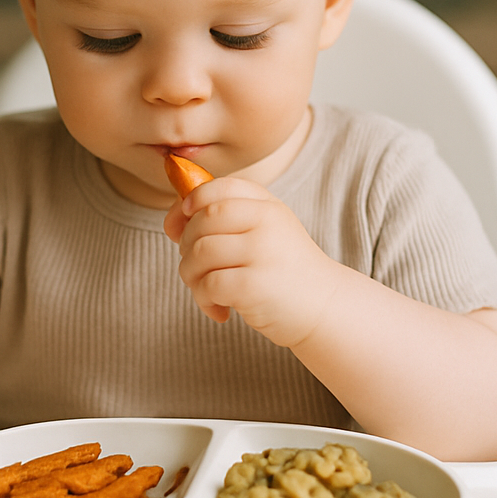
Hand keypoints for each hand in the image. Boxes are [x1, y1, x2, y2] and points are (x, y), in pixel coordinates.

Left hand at [163, 177, 345, 346]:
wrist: (323, 309)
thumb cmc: (284, 272)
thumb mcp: (265, 232)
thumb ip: (226, 219)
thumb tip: (173, 220)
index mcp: (267, 205)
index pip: (219, 187)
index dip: (191, 201)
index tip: (184, 221)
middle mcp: (266, 222)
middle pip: (201, 220)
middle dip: (186, 245)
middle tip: (197, 268)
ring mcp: (262, 252)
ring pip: (198, 254)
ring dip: (191, 277)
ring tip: (207, 291)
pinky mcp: (255, 285)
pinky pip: (207, 285)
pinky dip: (204, 300)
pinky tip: (221, 309)